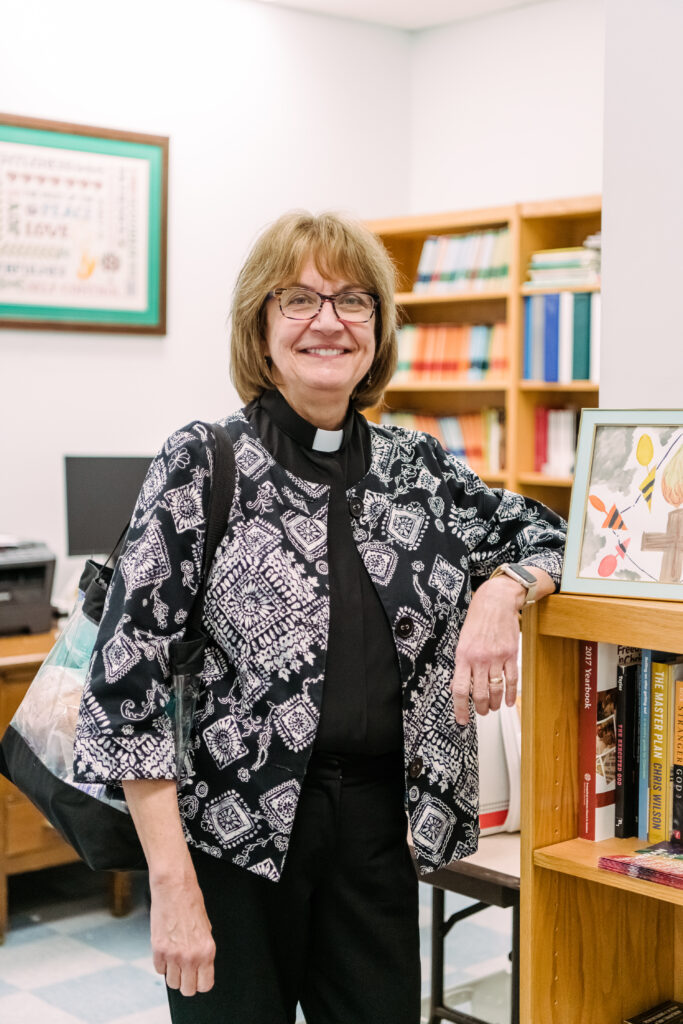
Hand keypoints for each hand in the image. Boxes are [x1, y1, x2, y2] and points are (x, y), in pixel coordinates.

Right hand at [150, 873, 215, 996]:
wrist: (174, 888)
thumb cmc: (191, 902)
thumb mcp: (206, 927)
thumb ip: (203, 949)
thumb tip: (199, 965)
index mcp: (207, 950)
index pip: (205, 985)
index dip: (200, 983)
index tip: (197, 978)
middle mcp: (191, 956)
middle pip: (188, 990)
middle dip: (186, 982)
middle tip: (185, 970)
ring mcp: (173, 955)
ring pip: (172, 983)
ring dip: (173, 973)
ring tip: (175, 958)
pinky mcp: (158, 950)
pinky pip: (159, 970)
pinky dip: (161, 964)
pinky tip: (166, 950)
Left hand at [450, 576, 522, 725]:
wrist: (496, 602)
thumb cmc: (477, 620)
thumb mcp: (462, 640)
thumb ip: (462, 663)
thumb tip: (459, 686)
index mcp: (463, 656)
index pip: (459, 689)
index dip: (460, 708)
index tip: (461, 719)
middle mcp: (479, 659)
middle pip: (479, 693)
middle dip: (480, 708)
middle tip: (481, 713)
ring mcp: (497, 658)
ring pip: (495, 689)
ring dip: (494, 704)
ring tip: (492, 708)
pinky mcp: (511, 655)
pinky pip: (511, 680)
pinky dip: (510, 694)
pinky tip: (509, 702)